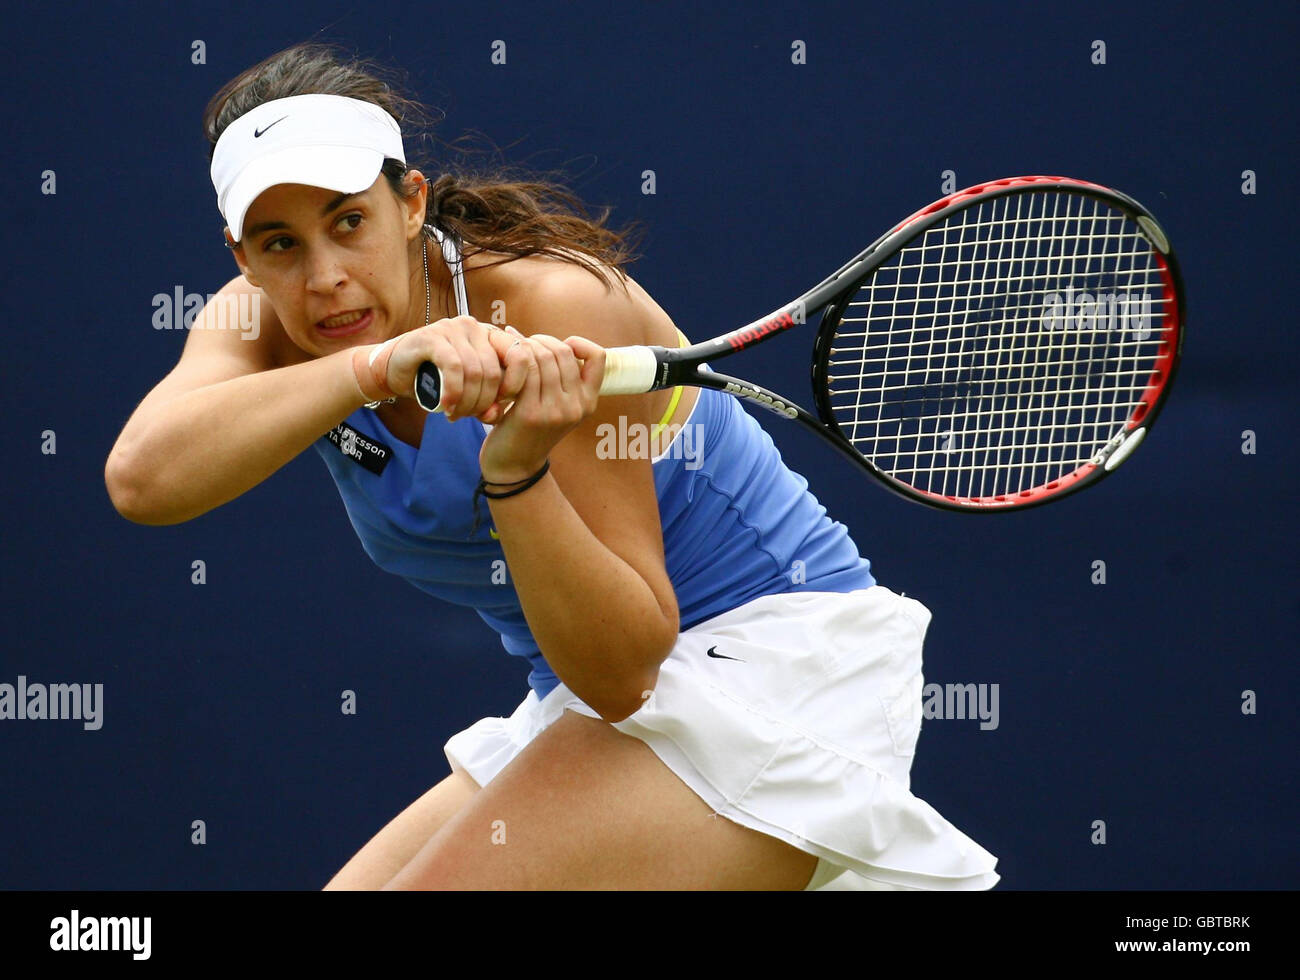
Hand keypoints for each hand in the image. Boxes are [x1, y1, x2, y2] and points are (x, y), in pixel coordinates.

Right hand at [374, 316, 531, 422]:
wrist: (395, 370)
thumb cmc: (434, 381)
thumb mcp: (468, 393)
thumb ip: (487, 403)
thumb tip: (496, 415)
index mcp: (491, 336)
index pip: (521, 356)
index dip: (515, 386)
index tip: (499, 406)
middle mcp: (476, 327)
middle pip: (494, 371)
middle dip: (483, 402)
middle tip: (469, 416)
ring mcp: (454, 328)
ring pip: (475, 372)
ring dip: (467, 401)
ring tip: (455, 414)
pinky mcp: (433, 336)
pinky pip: (453, 367)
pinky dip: (453, 392)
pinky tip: (447, 405)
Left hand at [478, 334, 605, 482]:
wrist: (514, 466)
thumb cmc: (530, 429)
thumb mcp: (557, 406)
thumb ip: (559, 378)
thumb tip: (542, 338)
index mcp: (588, 401)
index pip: (598, 357)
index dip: (579, 343)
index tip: (560, 347)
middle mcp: (577, 406)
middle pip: (563, 352)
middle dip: (541, 341)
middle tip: (524, 345)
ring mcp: (556, 411)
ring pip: (543, 357)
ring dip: (524, 347)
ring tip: (513, 352)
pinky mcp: (532, 414)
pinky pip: (526, 370)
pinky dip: (513, 360)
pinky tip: (504, 362)